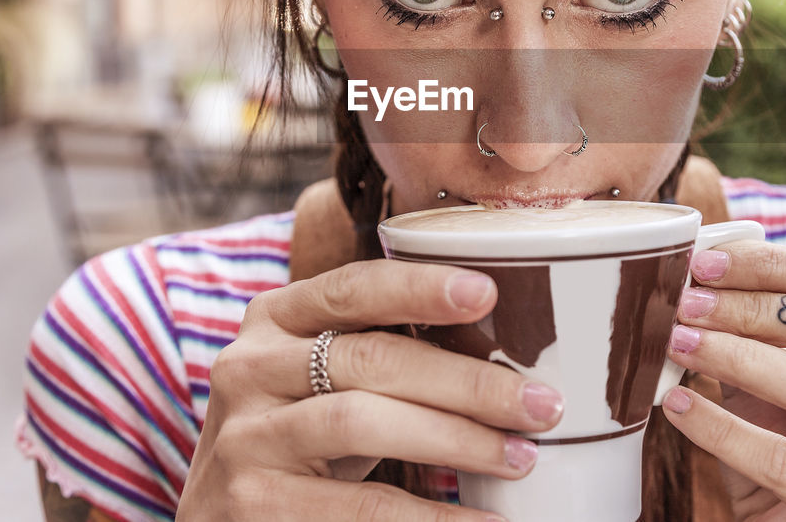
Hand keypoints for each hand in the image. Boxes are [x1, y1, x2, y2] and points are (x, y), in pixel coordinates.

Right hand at [178, 260, 564, 519]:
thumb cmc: (300, 439)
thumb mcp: (323, 380)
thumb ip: (381, 351)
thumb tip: (509, 347)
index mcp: (272, 319)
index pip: (351, 288)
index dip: (419, 287)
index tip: (488, 293)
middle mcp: (247, 367)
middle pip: (369, 360)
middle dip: (465, 381)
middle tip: (540, 402)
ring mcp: (244, 438)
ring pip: (362, 423)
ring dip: (456, 440)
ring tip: (521, 456)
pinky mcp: (252, 503)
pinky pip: (359, 507)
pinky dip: (430, 516)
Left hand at [661, 242, 785, 521]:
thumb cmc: (774, 446)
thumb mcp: (768, 380)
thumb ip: (753, 329)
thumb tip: (695, 273)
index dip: (779, 265)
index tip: (706, 262)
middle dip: (763, 308)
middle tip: (690, 303)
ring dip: (742, 359)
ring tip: (679, 344)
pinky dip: (725, 429)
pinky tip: (680, 405)